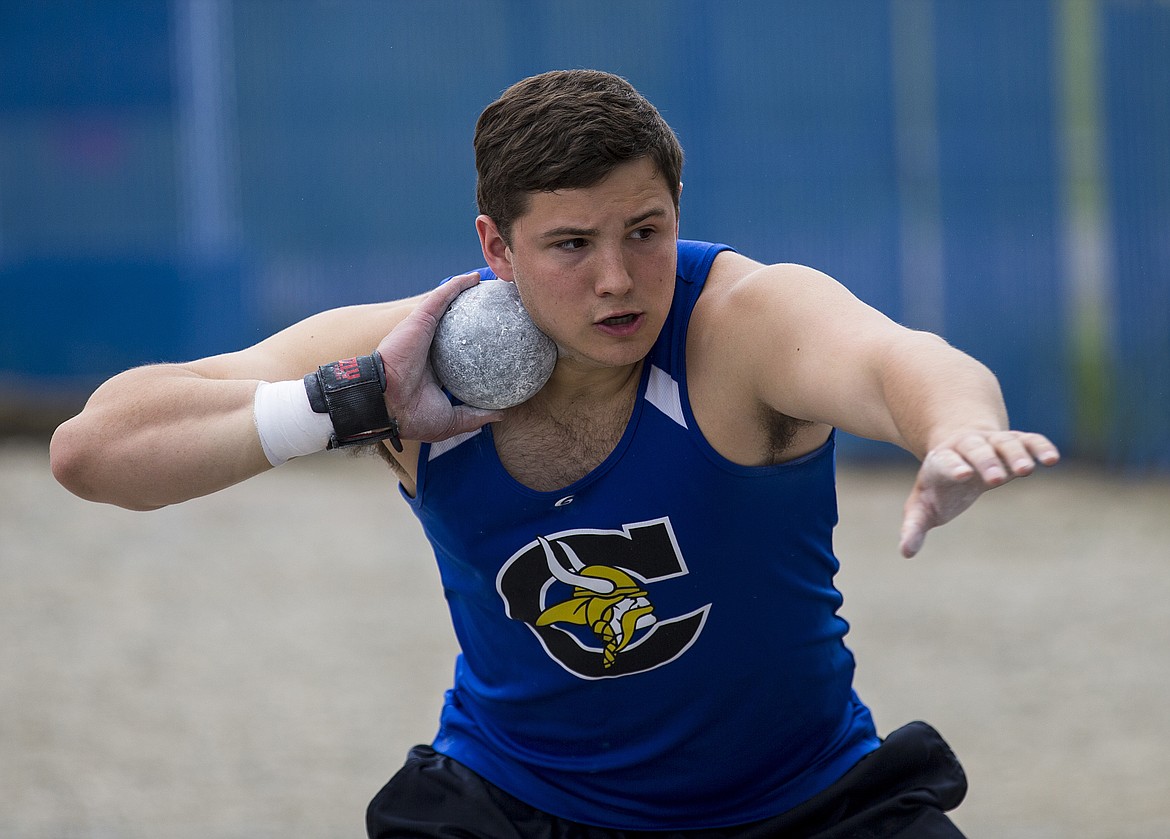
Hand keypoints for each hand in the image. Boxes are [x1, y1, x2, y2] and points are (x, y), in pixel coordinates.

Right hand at [375, 272, 504, 442]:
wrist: (388, 404)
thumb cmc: (413, 415)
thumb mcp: (451, 420)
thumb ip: (475, 416)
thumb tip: (502, 414)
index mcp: (436, 370)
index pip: (460, 353)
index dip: (476, 346)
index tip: (499, 342)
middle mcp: (431, 347)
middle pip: (456, 325)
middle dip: (475, 314)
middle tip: (499, 307)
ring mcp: (425, 331)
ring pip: (449, 305)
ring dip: (468, 292)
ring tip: (493, 285)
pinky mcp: (421, 319)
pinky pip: (443, 296)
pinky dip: (458, 284)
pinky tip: (476, 278)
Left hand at [899, 430, 1060, 557]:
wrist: (958, 450)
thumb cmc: (939, 486)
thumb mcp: (922, 506)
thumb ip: (913, 527)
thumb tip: (906, 552)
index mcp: (941, 461)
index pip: (945, 462)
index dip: (953, 467)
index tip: (961, 476)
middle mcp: (967, 446)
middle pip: (976, 450)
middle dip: (986, 462)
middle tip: (997, 479)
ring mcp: (992, 443)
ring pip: (1005, 443)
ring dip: (1015, 454)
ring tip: (1028, 471)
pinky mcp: (1015, 442)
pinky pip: (1029, 440)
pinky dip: (1039, 447)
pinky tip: (1051, 459)